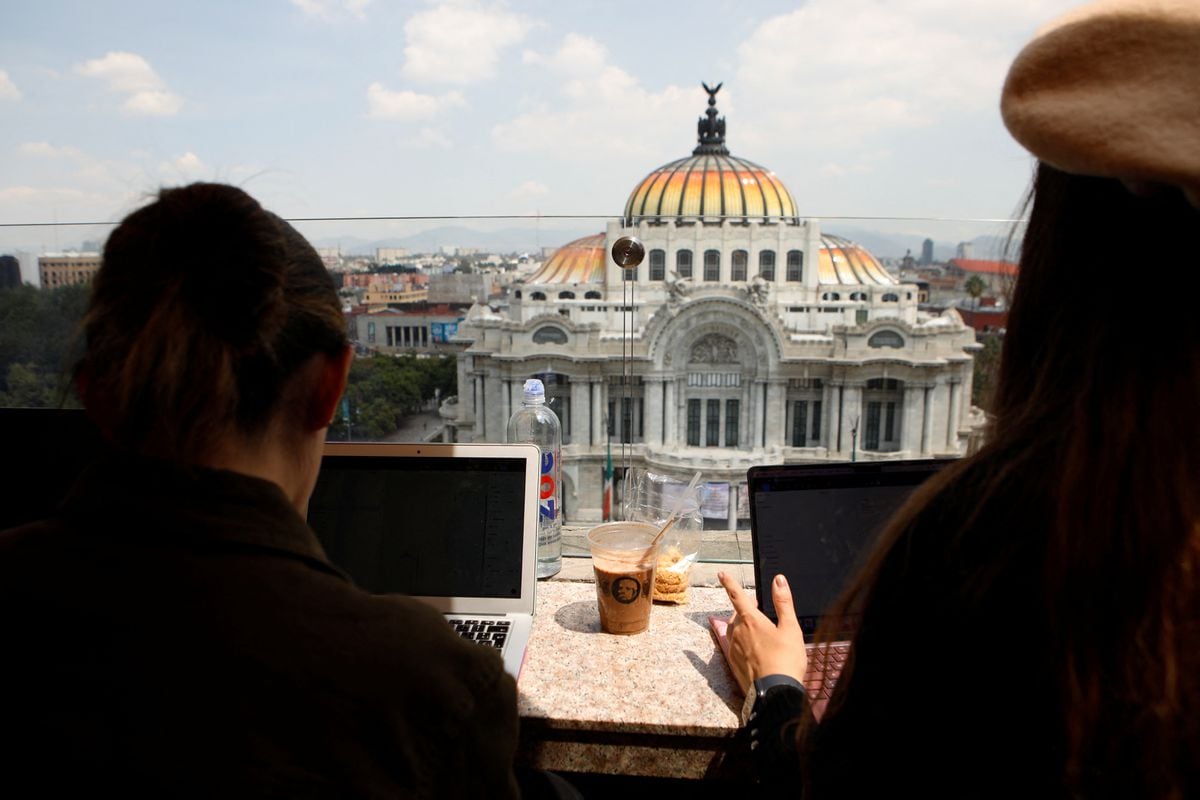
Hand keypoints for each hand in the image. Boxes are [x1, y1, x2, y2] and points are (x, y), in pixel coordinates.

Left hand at [717, 572, 807, 693]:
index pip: (737, 596)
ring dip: (743, 626)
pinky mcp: (734, 663)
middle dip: (746, 610)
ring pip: (735, 630)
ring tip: (759, 631)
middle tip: (759, 611)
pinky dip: (741, 643)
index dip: (729, 583)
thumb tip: (778, 580)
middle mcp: (738, 632)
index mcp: (751, 620)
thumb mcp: (790, 628)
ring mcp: (734, 649)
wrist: (775, 692)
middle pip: (737, 614)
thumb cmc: (786, 660)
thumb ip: (783, 602)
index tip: (721, 573)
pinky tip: (752, 650)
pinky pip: (734, 647)